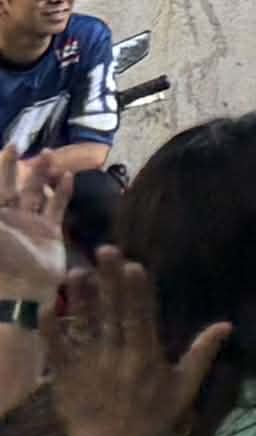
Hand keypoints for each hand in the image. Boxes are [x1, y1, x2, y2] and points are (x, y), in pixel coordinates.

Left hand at [0, 154, 67, 304]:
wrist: (26, 290)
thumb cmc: (3, 260)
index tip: (2, 149)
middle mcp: (10, 218)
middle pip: (11, 186)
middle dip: (13, 167)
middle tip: (16, 144)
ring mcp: (30, 224)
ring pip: (36, 192)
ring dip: (40, 173)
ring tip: (48, 154)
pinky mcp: (50, 231)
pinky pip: (57, 206)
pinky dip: (63, 191)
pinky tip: (68, 176)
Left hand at [46, 253, 222, 435]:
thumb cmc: (152, 420)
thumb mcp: (184, 389)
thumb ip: (201, 354)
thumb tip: (226, 324)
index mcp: (145, 357)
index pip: (140, 316)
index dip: (136, 290)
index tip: (133, 264)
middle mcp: (114, 356)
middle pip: (111, 311)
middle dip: (108, 280)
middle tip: (105, 250)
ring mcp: (86, 367)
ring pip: (82, 325)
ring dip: (79, 297)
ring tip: (77, 270)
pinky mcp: (64, 378)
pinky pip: (55, 349)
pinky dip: (51, 328)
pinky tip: (48, 306)